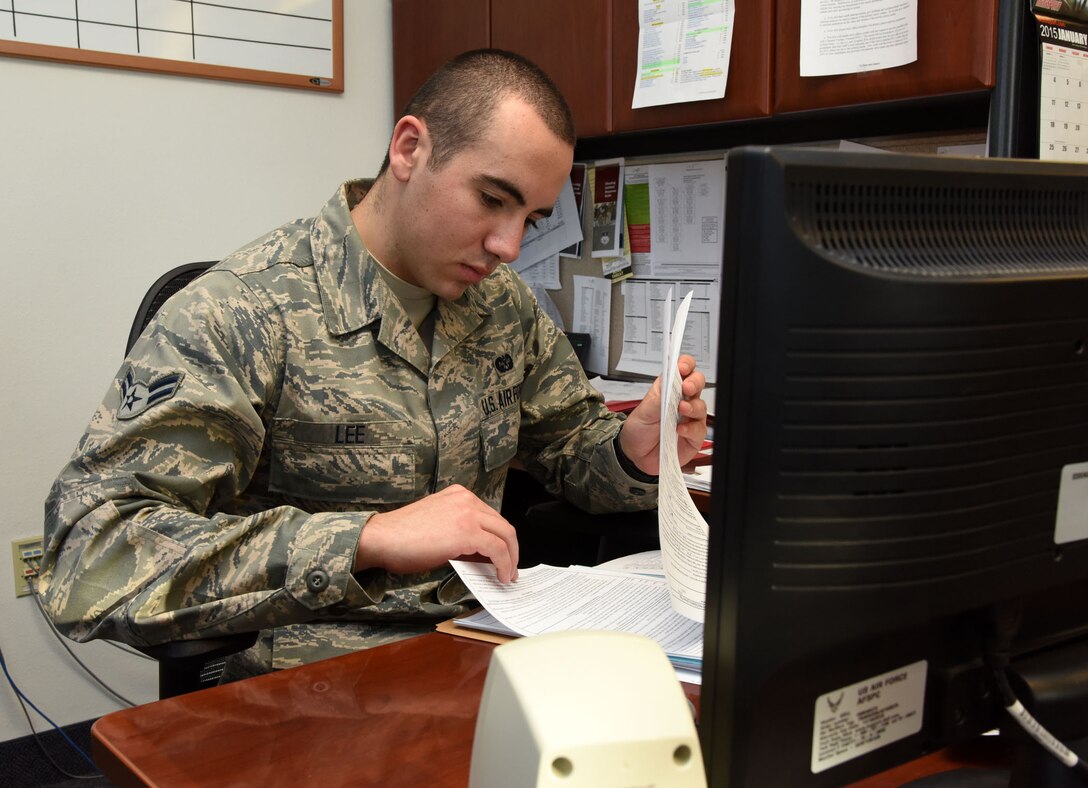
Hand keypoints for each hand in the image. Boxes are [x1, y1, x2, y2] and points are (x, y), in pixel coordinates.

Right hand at [354, 485, 519, 582]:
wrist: (382, 538)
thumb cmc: (402, 537)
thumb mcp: (439, 527)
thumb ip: (462, 534)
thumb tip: (484, 555)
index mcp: (459, 495)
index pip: (491, 517)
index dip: (500, 539)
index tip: (503, 556)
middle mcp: (466, 499)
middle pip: (503, 525)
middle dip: (511, 549)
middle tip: (511, 568)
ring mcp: (468, 513)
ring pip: (505, 535)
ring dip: (510, 558)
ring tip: (507, 576)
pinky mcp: (467, 531)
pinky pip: (497, 549)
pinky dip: (504, 564)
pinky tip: (500, 576)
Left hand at [617, 354, 707, 475]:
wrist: (635, 456)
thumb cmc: (639, 430)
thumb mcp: (643, 412)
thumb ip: (658, 399)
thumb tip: (670, 386)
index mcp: (668, 389)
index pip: (682, 370)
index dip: (685, 365)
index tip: (681, 367)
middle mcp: (682, 401)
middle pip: (697, 384)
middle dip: (695, 382)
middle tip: (686, 387)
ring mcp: (689, 418)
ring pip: (701, 406)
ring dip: (692, 406)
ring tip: (681, 410)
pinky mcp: (693, 436)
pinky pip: (699, 429)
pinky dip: (690, 428)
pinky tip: (679, 430)